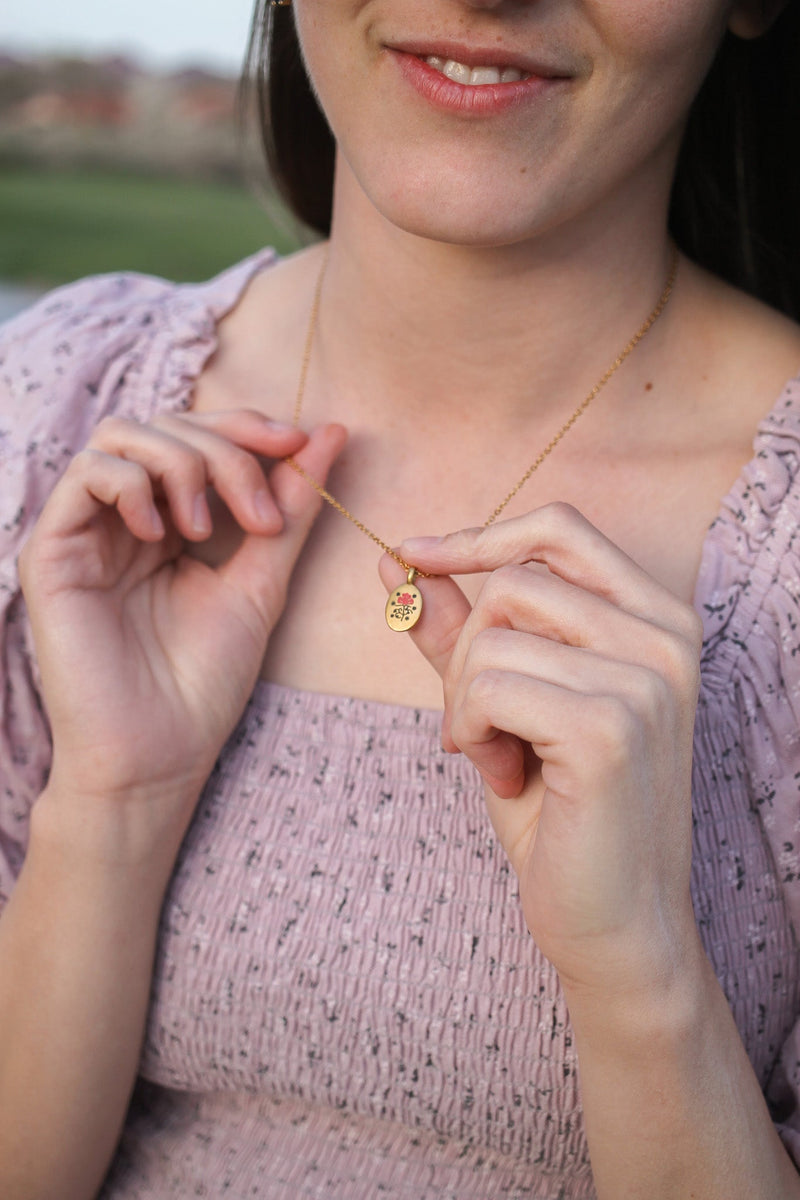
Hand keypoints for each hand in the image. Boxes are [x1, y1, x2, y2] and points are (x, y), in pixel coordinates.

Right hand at [19, 410, 345, 849]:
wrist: (158, 754)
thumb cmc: (204, 681)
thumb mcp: (263, 581)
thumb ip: (291, 509)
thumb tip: (331, 432)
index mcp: (172, 523)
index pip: (201, 437)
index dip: (248, 426)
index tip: (299, 441)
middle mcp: (126, 518)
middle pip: (167, 426)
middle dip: (226, 450)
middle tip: (261, 513)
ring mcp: (87, 531)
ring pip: (123, 436)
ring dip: (182, 464)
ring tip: (208, 529)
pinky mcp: (52, 551)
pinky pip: (85, 474)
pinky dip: (132, 484)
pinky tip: (160, 531)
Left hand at [381, 503, 703, 999]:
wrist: (615, 923)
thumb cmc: (564, 812)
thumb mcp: (509, 703)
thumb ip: (462, 629)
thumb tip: (397, 558)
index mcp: (656, 620)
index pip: (560, 529)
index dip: (479, 535)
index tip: (413, 554)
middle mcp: (665, 638)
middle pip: (515, 579)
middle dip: (466, 651)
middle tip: (477, 723)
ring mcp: (645, 681)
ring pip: (493, 636)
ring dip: (466, 702)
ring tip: (498, 756)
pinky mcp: (609, 729)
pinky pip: (488, 686)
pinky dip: (469, 730)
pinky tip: (503, 775)